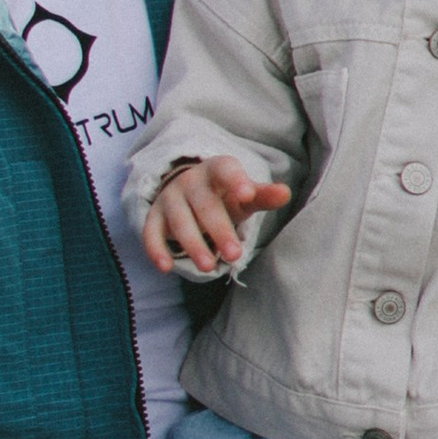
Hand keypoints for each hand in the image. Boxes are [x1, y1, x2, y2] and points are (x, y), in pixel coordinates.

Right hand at [141, 153, 290, 274]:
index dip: (236, 181)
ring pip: (180, 221)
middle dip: (219, 230)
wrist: (187, 189)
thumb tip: (286, 193)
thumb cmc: (225, 195)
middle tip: (235, 255)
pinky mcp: (154, 217)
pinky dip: (156, 250)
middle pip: (205, 206)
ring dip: (192, 244)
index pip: (226, 171)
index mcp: (217, 170)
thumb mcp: (244, 195)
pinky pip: (151, 233)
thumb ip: (263, 196)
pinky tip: (166, 268)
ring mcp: (170, 199)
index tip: (248, 195)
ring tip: (209, 267)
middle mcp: (190, 182)